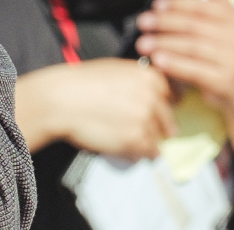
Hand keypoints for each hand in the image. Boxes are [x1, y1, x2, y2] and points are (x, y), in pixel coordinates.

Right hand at [16, 60, 176, 157]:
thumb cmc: (80, 84)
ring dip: (148, 144)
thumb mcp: (116, 69)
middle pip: (167, 120)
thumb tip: (144, 92)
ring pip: (157, 138)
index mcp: (150, 77)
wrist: (62, 100)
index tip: (160, 115)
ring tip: (135, 146)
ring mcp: (145, 119)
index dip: (165, 107)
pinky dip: (139, 155)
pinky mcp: (134, 139)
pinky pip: (146, 152)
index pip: (172, 96)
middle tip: (155, 134)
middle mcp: (153, 97)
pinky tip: (130, 153)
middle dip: (161, 128)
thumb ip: (137, 80)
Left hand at [136, 0, 233, 183]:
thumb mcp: (222, 33)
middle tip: (144, 22)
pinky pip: (194, 70)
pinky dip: (174, 64)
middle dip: (165, 22)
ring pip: (193, 47)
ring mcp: (233, 59)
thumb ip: (202, 19)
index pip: (204, 6)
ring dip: (165, 43)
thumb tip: (166, 8)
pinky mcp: (224, 80)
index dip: (179, 4)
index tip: (157, 4)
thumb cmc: (226, 58)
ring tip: (143, 43)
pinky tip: (157, 61)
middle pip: (195, 25)